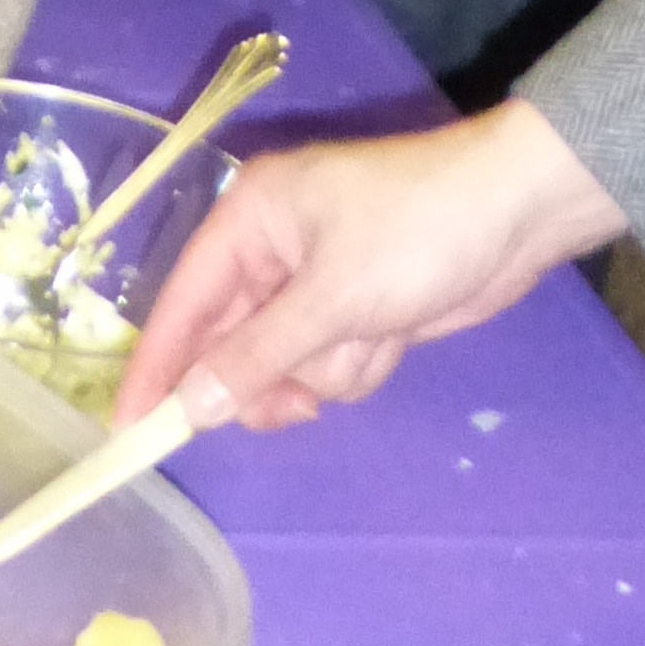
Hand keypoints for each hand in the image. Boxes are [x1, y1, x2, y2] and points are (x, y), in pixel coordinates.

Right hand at [116, 108, 625, 430]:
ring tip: (373, 335)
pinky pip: (330, 364)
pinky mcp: (356, 310)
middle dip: (267, 376)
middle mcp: (271, 250)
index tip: (126, 431)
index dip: (156, 368)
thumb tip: (191, 409)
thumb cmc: (415, 234)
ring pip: (286, 364)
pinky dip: (359, 362)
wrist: (518, 214)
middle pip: (232, 343)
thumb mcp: (330, 299)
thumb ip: (256, 356)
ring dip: (329, 367)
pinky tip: (395, 335)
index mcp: (249, 218)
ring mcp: (316, 283)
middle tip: (292, 405)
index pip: (180, 302)